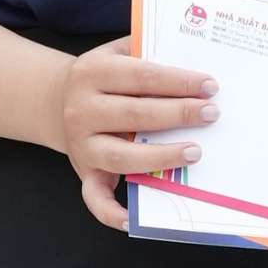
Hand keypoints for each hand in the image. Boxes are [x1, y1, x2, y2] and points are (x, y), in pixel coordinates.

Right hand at [57, 36, 218, 230]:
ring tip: (195, 152)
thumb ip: (149, 48)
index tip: (210, 86)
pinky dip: (111, 211)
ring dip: (160, 157)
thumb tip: (195, 51)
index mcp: (94, 72)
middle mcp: (82, 109)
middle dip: (178, 114)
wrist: (55, 100)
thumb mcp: (117, 51)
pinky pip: (94, 196)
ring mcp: (81, 144)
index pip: (144, 76)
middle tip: (212, 114)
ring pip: (121, 156)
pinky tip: (133, 219)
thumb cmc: (104, 75)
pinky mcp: (82, 171)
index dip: (179, 81)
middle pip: (136, 114)